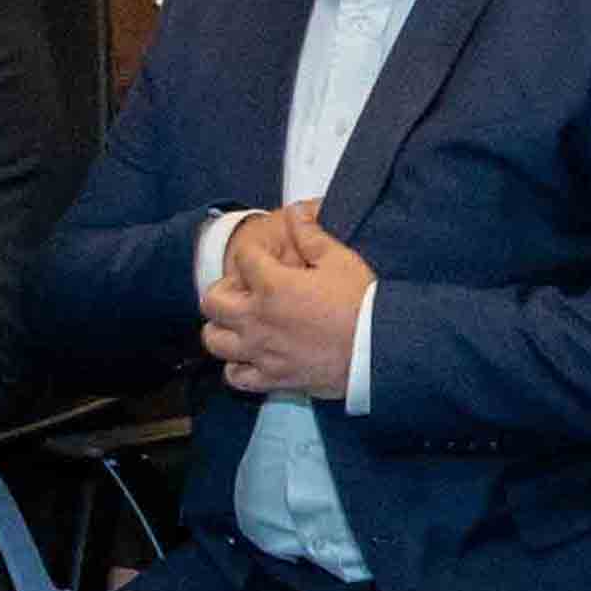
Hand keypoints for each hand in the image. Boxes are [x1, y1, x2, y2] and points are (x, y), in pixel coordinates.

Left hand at [197, 203, 371, 402]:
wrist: (378, 348)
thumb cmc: (361, 302)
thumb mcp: (339, 259)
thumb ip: (311, 235)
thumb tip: (296, 212)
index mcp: (272, 285)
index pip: (243, 257)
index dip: (253, 250)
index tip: (265, 255)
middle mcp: (257, 319)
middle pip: (212, 302)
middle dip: (223, 290)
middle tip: (243, 289)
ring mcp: (261, 351)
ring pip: (214, 341)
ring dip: (222, 329)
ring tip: (240, 323)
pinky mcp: (272, 378)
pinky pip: (236, 377)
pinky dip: (237, 367)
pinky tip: (250, 357)